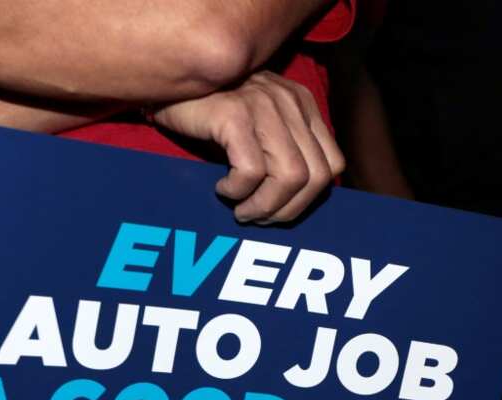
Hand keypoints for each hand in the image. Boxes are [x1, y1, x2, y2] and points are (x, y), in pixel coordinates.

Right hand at [151, 70, 345, 223]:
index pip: (331, 164)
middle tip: (256, 216)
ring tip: (240, 209)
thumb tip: (296, 200)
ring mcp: (264, 105)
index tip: (278, 209)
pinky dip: (237, 190)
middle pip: (314, 176)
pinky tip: (222, 187)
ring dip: (263, 206)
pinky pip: (251, 170)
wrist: (169, 80)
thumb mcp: (258, 124)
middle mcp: (290, 101)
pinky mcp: (234, 114)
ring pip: (288, 177)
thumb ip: (283, 148)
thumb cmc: (211, 112)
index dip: (308, 199)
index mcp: (302, 104)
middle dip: (286, 210)